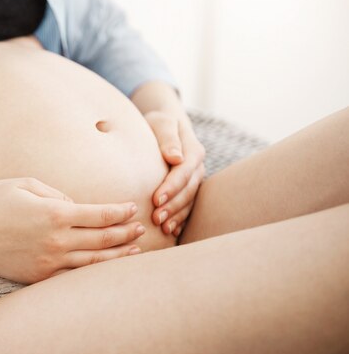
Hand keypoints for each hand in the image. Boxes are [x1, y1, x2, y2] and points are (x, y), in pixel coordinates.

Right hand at [0, 178, 145, 283]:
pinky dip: (91, 272)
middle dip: (125, 233)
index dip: (119, 212)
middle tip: (141, 229)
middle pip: (102, 239)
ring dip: (116, 256)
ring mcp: (47, 261)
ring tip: (134, 251)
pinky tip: (102, 268)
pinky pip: (71, 275)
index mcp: (55, 213)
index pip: (99, 215)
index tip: (132, 209)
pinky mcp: (36, 276)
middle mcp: (56, 240)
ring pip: (92, 262)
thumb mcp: (24, 183)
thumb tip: (74, 205)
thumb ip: (55, 192)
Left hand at [144, 110, 205, 235]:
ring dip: (177, 216)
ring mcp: (195, 180)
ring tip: (162, 228)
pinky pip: (187, 207)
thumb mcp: (162, 122)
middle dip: (173, 206)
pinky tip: (171, 231)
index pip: (183, 172)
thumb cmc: (159, 123)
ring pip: (189, 201)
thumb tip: (175, 157)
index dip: (171, 187)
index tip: (155, 200)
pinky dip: (180, 219)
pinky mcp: (188, 189)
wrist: (165, 125)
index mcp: (193, 151)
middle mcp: (197, 168)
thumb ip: (167, 137)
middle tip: (156, 219)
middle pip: (187, 190)